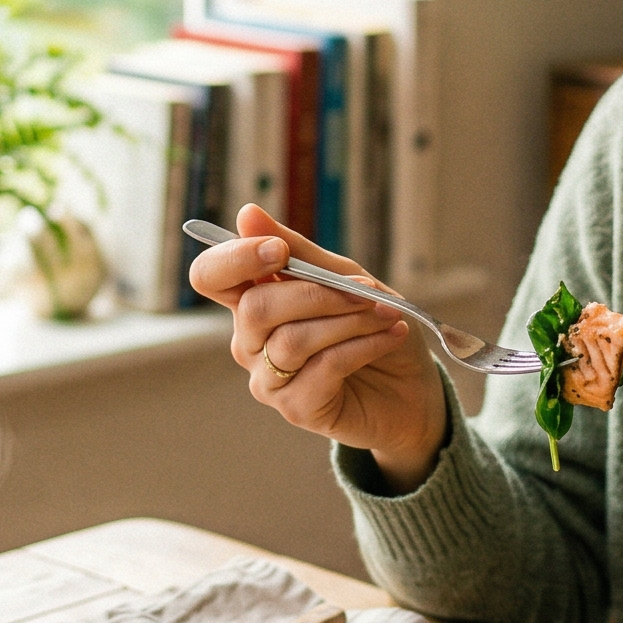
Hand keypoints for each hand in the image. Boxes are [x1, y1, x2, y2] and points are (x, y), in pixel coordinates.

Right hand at [188, 204, 449, 487]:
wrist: (412, 387)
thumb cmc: (373, 326)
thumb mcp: (343, 277)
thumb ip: (298, 252)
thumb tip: (247, 214)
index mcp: (253, 300)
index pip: (211, 276)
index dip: (234, 259)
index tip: (279, 251)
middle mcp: (251, 342)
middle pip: (255, 308)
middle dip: (317, 293)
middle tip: (366, 291)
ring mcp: (269, 378)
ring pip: (292, 339)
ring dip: (349, 319)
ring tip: (387, 315)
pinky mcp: (297, 408)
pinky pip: (324, 367)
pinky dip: (364, 345)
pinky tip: (390, 336)